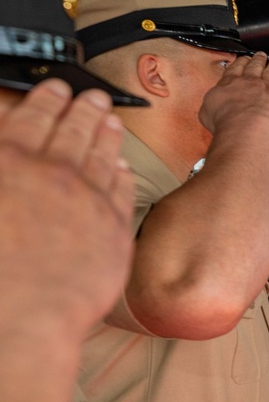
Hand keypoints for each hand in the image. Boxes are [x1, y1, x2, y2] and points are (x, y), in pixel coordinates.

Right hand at [0, 80, 134, 334]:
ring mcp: (90, 200)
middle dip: (84, 108)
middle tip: (93, 95)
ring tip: (111, 121)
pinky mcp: (115, 230)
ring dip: (108, 135)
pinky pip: (122, 192)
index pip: (33, 117)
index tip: (56, 88)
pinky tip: (122, 169)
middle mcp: (54, 173)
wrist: (24, 313)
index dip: (46, 99)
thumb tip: (7, 140)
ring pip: (103, 156)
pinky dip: (122, 175)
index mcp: (10, 161)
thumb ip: (0, 166)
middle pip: (74, 130)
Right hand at [198, 52, 268, 137]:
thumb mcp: (207, 112)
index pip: (236, 68)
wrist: (244, 129)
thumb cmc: (226, 122)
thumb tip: (210, 105)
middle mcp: (250, 82)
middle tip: (260, 54)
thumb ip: (211, 104)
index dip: (241, 62)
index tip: (243, 59)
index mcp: (231, 84)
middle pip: (255, 66)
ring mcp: (268, 88)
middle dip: (258, 59)